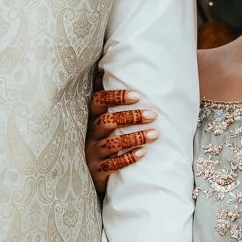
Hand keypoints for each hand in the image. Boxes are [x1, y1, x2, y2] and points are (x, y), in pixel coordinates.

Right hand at [85, 73, 157, 191]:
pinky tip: (143, 153)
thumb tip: (105, 68)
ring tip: (155, 134)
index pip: (98, 102)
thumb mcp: (98, 119)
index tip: (137, 95)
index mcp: (90, 118)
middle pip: (106, 121)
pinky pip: (113, 166)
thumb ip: (104, 98)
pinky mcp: (97, 172)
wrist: (86, 173)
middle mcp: (89, 134)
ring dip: (135, 138)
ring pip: (112, 144)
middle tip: (153, 115)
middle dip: (130, 117)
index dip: (116, 97)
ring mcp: (92, 153)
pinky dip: (128, 159)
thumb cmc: (98, 139)